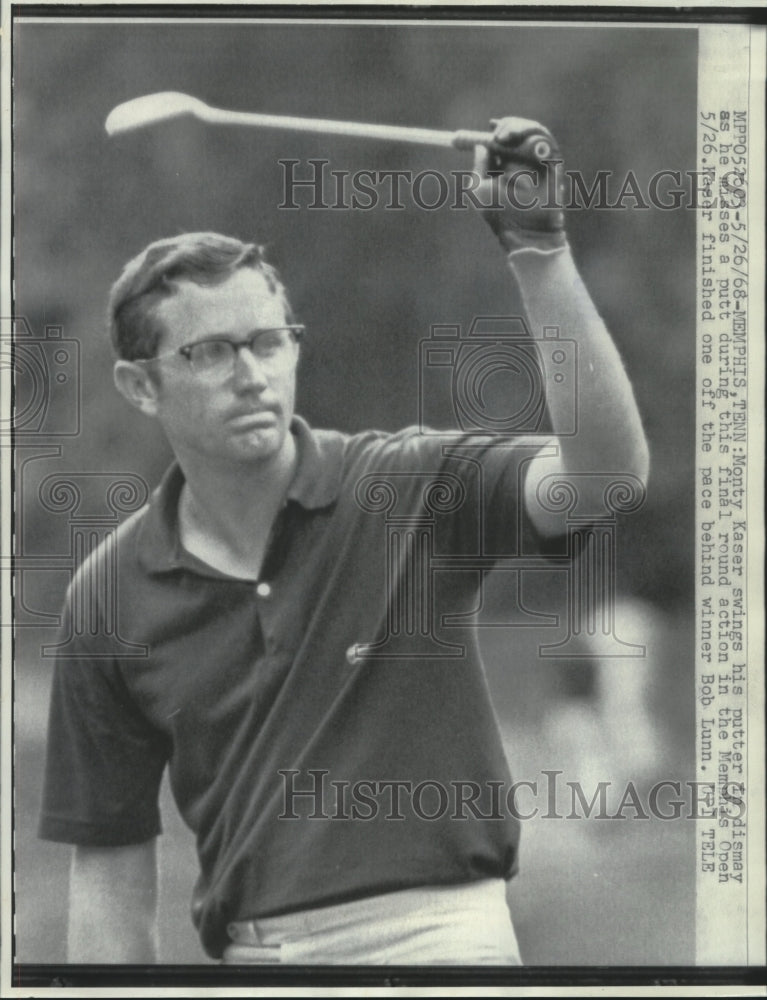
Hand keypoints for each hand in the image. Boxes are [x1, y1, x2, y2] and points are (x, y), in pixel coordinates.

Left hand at [474, 117, 566, 254]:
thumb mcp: (478, 190)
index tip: (491, 125)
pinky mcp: (553, 162)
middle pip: (518, 130)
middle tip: (499, 133)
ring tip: (507, 138)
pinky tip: (522, 144)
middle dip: (510, 125)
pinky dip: (534, 137)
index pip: (503, 138)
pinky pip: (545, 141)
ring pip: (532, 132)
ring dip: (521, 129)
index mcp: (505, 164)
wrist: (526, 228)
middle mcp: (522, 160)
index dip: (499, 128)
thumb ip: (477, 167)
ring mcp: (539, 160)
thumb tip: (480, 146)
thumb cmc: (500, 214)